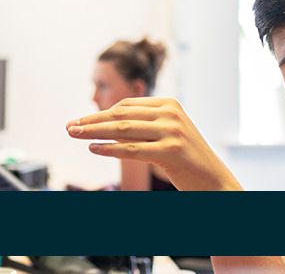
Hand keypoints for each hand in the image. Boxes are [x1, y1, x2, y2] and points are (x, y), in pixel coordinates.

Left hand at [66, 98, 242, 190]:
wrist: (214, 181)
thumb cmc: (187, 160)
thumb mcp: (166, 135)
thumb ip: (141, 127)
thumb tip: (105, 126)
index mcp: (170, 104)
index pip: (126, 105)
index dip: (100, 114)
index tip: (80, 122)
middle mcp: (171, 114)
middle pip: (121, 115)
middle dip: (91, 121)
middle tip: (70, 127)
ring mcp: (172, 131)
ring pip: (123, 129)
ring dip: (94, 133)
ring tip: (74, 135)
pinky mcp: (171, 151)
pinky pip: (132, 149)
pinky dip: (110, 148)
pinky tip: (94, 148)